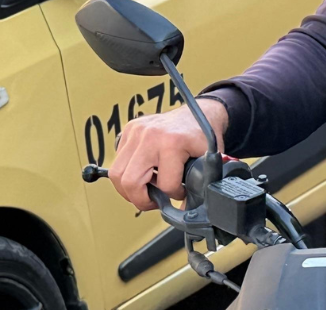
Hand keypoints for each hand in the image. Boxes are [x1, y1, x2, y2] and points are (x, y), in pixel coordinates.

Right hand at [108, 100, 227, 210]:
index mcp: (172, 143)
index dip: (173, 195)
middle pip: (129, 181)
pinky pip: (118, 160)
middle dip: (140, 199)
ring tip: (147, 189)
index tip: (180, 192)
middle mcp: (150, 135)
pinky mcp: (129, 129)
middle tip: (153, 201)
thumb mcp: (208, 162)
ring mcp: (136, 131)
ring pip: (117, 173)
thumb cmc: (203, 136)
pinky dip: (127, 172)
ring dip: (129, 188)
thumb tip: (185, 213)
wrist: (201, 111)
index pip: (164, 185)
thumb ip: (199, 187)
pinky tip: (143, 172)